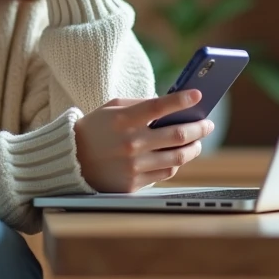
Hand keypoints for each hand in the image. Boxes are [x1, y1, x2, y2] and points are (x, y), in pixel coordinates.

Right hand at [73, 90, 214, 192]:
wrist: (71, 160)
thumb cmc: (94, 129)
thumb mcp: (111, 108)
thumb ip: (140, 104)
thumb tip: (171, 104)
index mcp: (123, 120)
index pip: (159, 107)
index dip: (182, 100)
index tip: (198, 95)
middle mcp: (131, 143)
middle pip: (177, 135)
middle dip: (199, 127)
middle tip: (207, 123)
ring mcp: (133, 166)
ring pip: (178, 157)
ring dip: (194, 147)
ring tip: (197, 141)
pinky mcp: (134, 183)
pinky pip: (166, 172)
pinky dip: (176, 163)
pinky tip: (178, 155)